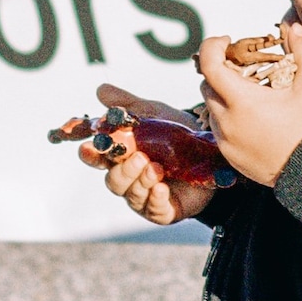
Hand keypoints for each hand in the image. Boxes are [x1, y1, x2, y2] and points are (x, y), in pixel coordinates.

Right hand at [68, 84, 223, 222]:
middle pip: (112, 179)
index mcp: (122, 156)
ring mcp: (144, 196)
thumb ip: (128, 105)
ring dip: (141, 180)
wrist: (214, 155)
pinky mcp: (162, 210)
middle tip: (138, 156)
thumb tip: (100, 90)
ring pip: (131, 194)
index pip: (97, 157)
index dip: (89, 153)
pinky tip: (162, 188)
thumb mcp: (155, 115)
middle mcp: (129, 179)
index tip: (86, 147)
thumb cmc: (178, 135)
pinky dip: (155, 198)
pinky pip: (153, 209)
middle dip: (123, 169)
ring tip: (156, 168)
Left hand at [196, 21, 301, 189]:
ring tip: (249, 93)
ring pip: (211, 108)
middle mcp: (226, 120)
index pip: (208, 65)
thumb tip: (293, 29)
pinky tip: (251, 117)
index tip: (227, 41)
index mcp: (241, 100)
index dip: (212, 46)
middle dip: (220, 70)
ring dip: (223, 95)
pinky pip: (218, 129)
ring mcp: (225, 140)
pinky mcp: (228, 156)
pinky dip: (227, 116)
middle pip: (207, 85)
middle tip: (242, 66)